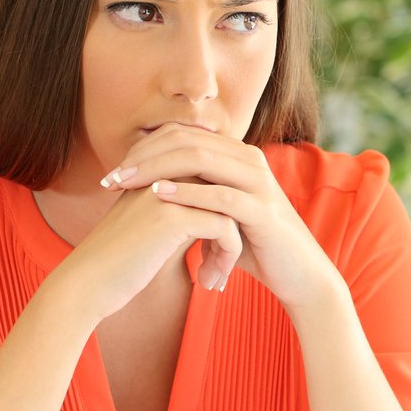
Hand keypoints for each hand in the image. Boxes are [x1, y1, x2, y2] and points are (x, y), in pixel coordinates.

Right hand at [42, 172, 242, 323]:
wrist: (85, 284)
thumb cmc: (117, 261)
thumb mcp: (149, 225)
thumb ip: (178, 209)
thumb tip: (216, 212)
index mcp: (156, 170)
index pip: (212, 178)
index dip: (223, 210)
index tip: (221, 245)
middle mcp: (163, 172)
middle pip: (224, 189)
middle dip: (234, 225)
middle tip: (227, 260)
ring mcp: (167, 192)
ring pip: (230, 208)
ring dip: (231, 247)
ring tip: (219, 276)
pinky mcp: (172, 217)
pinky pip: (224, 228)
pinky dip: (226, 256)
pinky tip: (210, 282)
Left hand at [98, 126, 340, 311]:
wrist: (299, 274)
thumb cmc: (255, 246)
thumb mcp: (220, 214)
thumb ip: (195, 195)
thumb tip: (152, 188)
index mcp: (237, 155)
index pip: (183, 136)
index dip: (144, 148)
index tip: (114, 171)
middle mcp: (249, 159)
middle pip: (187, 140)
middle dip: (143, 157)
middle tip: (111, 177)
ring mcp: (258, 181)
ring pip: (201, 159)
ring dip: (157, 169)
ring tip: (125, 184)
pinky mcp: (263, 210)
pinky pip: (220, 195)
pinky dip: (187, 193)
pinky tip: (159, 196)